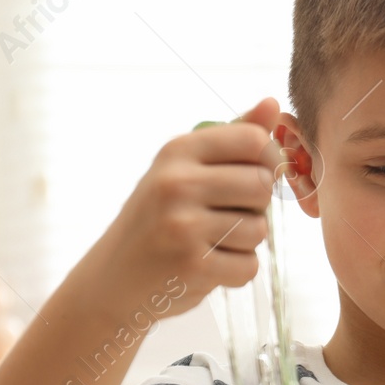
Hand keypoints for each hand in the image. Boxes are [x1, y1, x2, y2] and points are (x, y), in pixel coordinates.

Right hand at [82, 96, 282, 319]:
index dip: (268, 160)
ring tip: (211, 242)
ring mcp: (183, 226)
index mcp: (177, 151)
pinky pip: (249, 265)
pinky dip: (235, 270)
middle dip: (256, 205)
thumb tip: (273, 103)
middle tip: (228, 214)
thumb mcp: (182, 169)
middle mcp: (177, 183)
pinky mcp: (192, 266)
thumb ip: (231, 138)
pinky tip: (207, 266)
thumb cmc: (156, 219)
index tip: (258, 174)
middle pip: (262, 185)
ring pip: (259, 229)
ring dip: (245, 241)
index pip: (254, 140)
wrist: (112, 281)